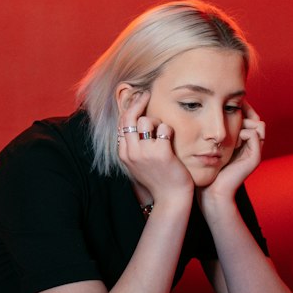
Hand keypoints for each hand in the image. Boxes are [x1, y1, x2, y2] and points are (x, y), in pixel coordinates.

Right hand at [116, 89, 192, 204]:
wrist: (170, 198)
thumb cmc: (158, 178)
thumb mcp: (138, 162)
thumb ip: (134, 144)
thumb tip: (134, 121)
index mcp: (123, 153)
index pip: (121, 123)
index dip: (129, 107)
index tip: (137, 98)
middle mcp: (131, 152)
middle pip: (129, 117)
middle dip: (138, 102)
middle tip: (147, 94)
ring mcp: (145, 152)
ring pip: (145, 120)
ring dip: (157, 121)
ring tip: (163, 133)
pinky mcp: (161, 153)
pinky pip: (163, 128)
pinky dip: (168, 130)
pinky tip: (171, 139)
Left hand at [200, 101, 264, 203]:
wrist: (212, 190)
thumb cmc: (207, 169)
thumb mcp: (209, 146)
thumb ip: (212, 132)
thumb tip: (207, 113)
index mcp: (243, 142)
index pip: (251, 117)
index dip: (243, 109)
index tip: (226, 107)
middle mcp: (252, 145)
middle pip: (257, 119)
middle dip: (245, 112)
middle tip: (229, 114)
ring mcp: (255, 151)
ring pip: (259, 124)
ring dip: (245, 121)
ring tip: (231, 129)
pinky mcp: (255, 157)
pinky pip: (255, 134)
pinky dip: (244, 131)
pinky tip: (233, 137)